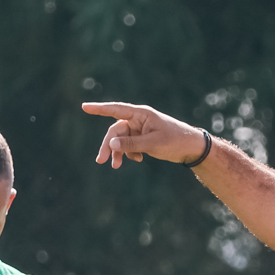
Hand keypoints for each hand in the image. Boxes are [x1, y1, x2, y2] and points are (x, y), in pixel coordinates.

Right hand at [82, 101, 205, 167]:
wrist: (191, 148)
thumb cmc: (174, 141)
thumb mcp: (152, 144)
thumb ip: (131, 144)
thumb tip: (111, 143)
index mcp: (140, 114)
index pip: (115, 110)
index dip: (99, 109)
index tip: (84, 107)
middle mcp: (138, 119)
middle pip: (116, 131)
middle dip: (108, 146)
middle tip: (101, 161)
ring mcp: (139, 129)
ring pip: (121, 141)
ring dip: (117, 153)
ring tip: (115, 166)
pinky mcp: (142, 139)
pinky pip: (129, 146)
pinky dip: (130, 154)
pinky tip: (138, 160)